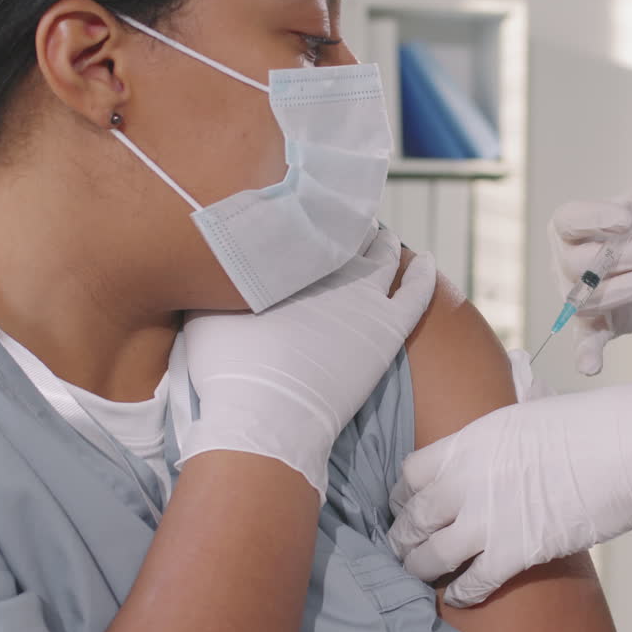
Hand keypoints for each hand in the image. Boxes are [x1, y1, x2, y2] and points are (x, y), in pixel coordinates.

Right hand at [182, 228, 436, 502]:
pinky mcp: (388, 329)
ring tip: (377, 235)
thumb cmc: (229, 371)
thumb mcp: (204, 313)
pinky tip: (427, 260)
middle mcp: (327, 268)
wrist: (267, 417)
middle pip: (342, 236)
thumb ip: (216, 282)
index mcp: (286, 258)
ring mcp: (363, 297)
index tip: (301, 214)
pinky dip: (424, 273)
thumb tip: (213, 261)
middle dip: (340, 226)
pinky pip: (417, 292)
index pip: (302, 226)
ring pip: (381, 256)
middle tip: (337, 222)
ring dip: (380, 242)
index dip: (302, 219)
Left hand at [388, 352, 631, 607]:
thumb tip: (498, 417)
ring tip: (421, 572)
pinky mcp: (516, 552)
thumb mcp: (526, 411)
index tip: (405, 503)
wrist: (629, 448)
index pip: (409, 473)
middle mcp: (467, 480)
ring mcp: (489, 518)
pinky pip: (472, 582)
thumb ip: (498, 430)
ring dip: (422, 568)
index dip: (403, 493)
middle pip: (412, 518)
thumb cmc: (589, 425)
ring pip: (430, 556)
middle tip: (401, 545)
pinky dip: (463, 593)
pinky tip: (461, 595)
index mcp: (468, 441)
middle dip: (402, 536)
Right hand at [550, 173, 631, 374]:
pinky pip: (584, 341)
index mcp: (572, 225)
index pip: (568, 221)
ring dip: (629, 288)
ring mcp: (578, 296)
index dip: (593, 220)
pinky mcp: (597, 325)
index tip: (627, 220)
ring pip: (589, 298)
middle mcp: (566, 261)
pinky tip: (591, 366)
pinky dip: (585, 354)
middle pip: (581, 262)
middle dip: (628, 255)